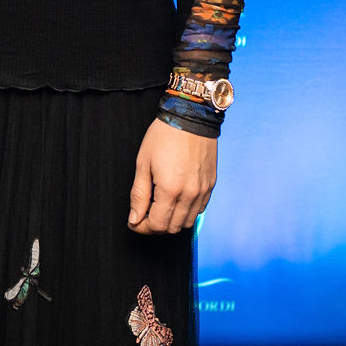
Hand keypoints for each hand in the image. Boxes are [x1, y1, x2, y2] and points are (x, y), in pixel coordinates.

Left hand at [128, 118, 216, 234]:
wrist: (190, 117)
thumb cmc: (164, 136)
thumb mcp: (143, 163)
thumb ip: (139, 194)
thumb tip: (134, 219)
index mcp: (170, 189)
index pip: (157, 224)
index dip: (142, 227)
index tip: (134, 222)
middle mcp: (190, 194)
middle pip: (172, 227)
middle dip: (155, 226)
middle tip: (144, 214)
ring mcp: (203, 191)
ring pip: (187, 223)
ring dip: (172, 221)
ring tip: (159, 207)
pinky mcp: (210, 186)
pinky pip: (199, 210)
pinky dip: (186, 212)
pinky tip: (175, 200)